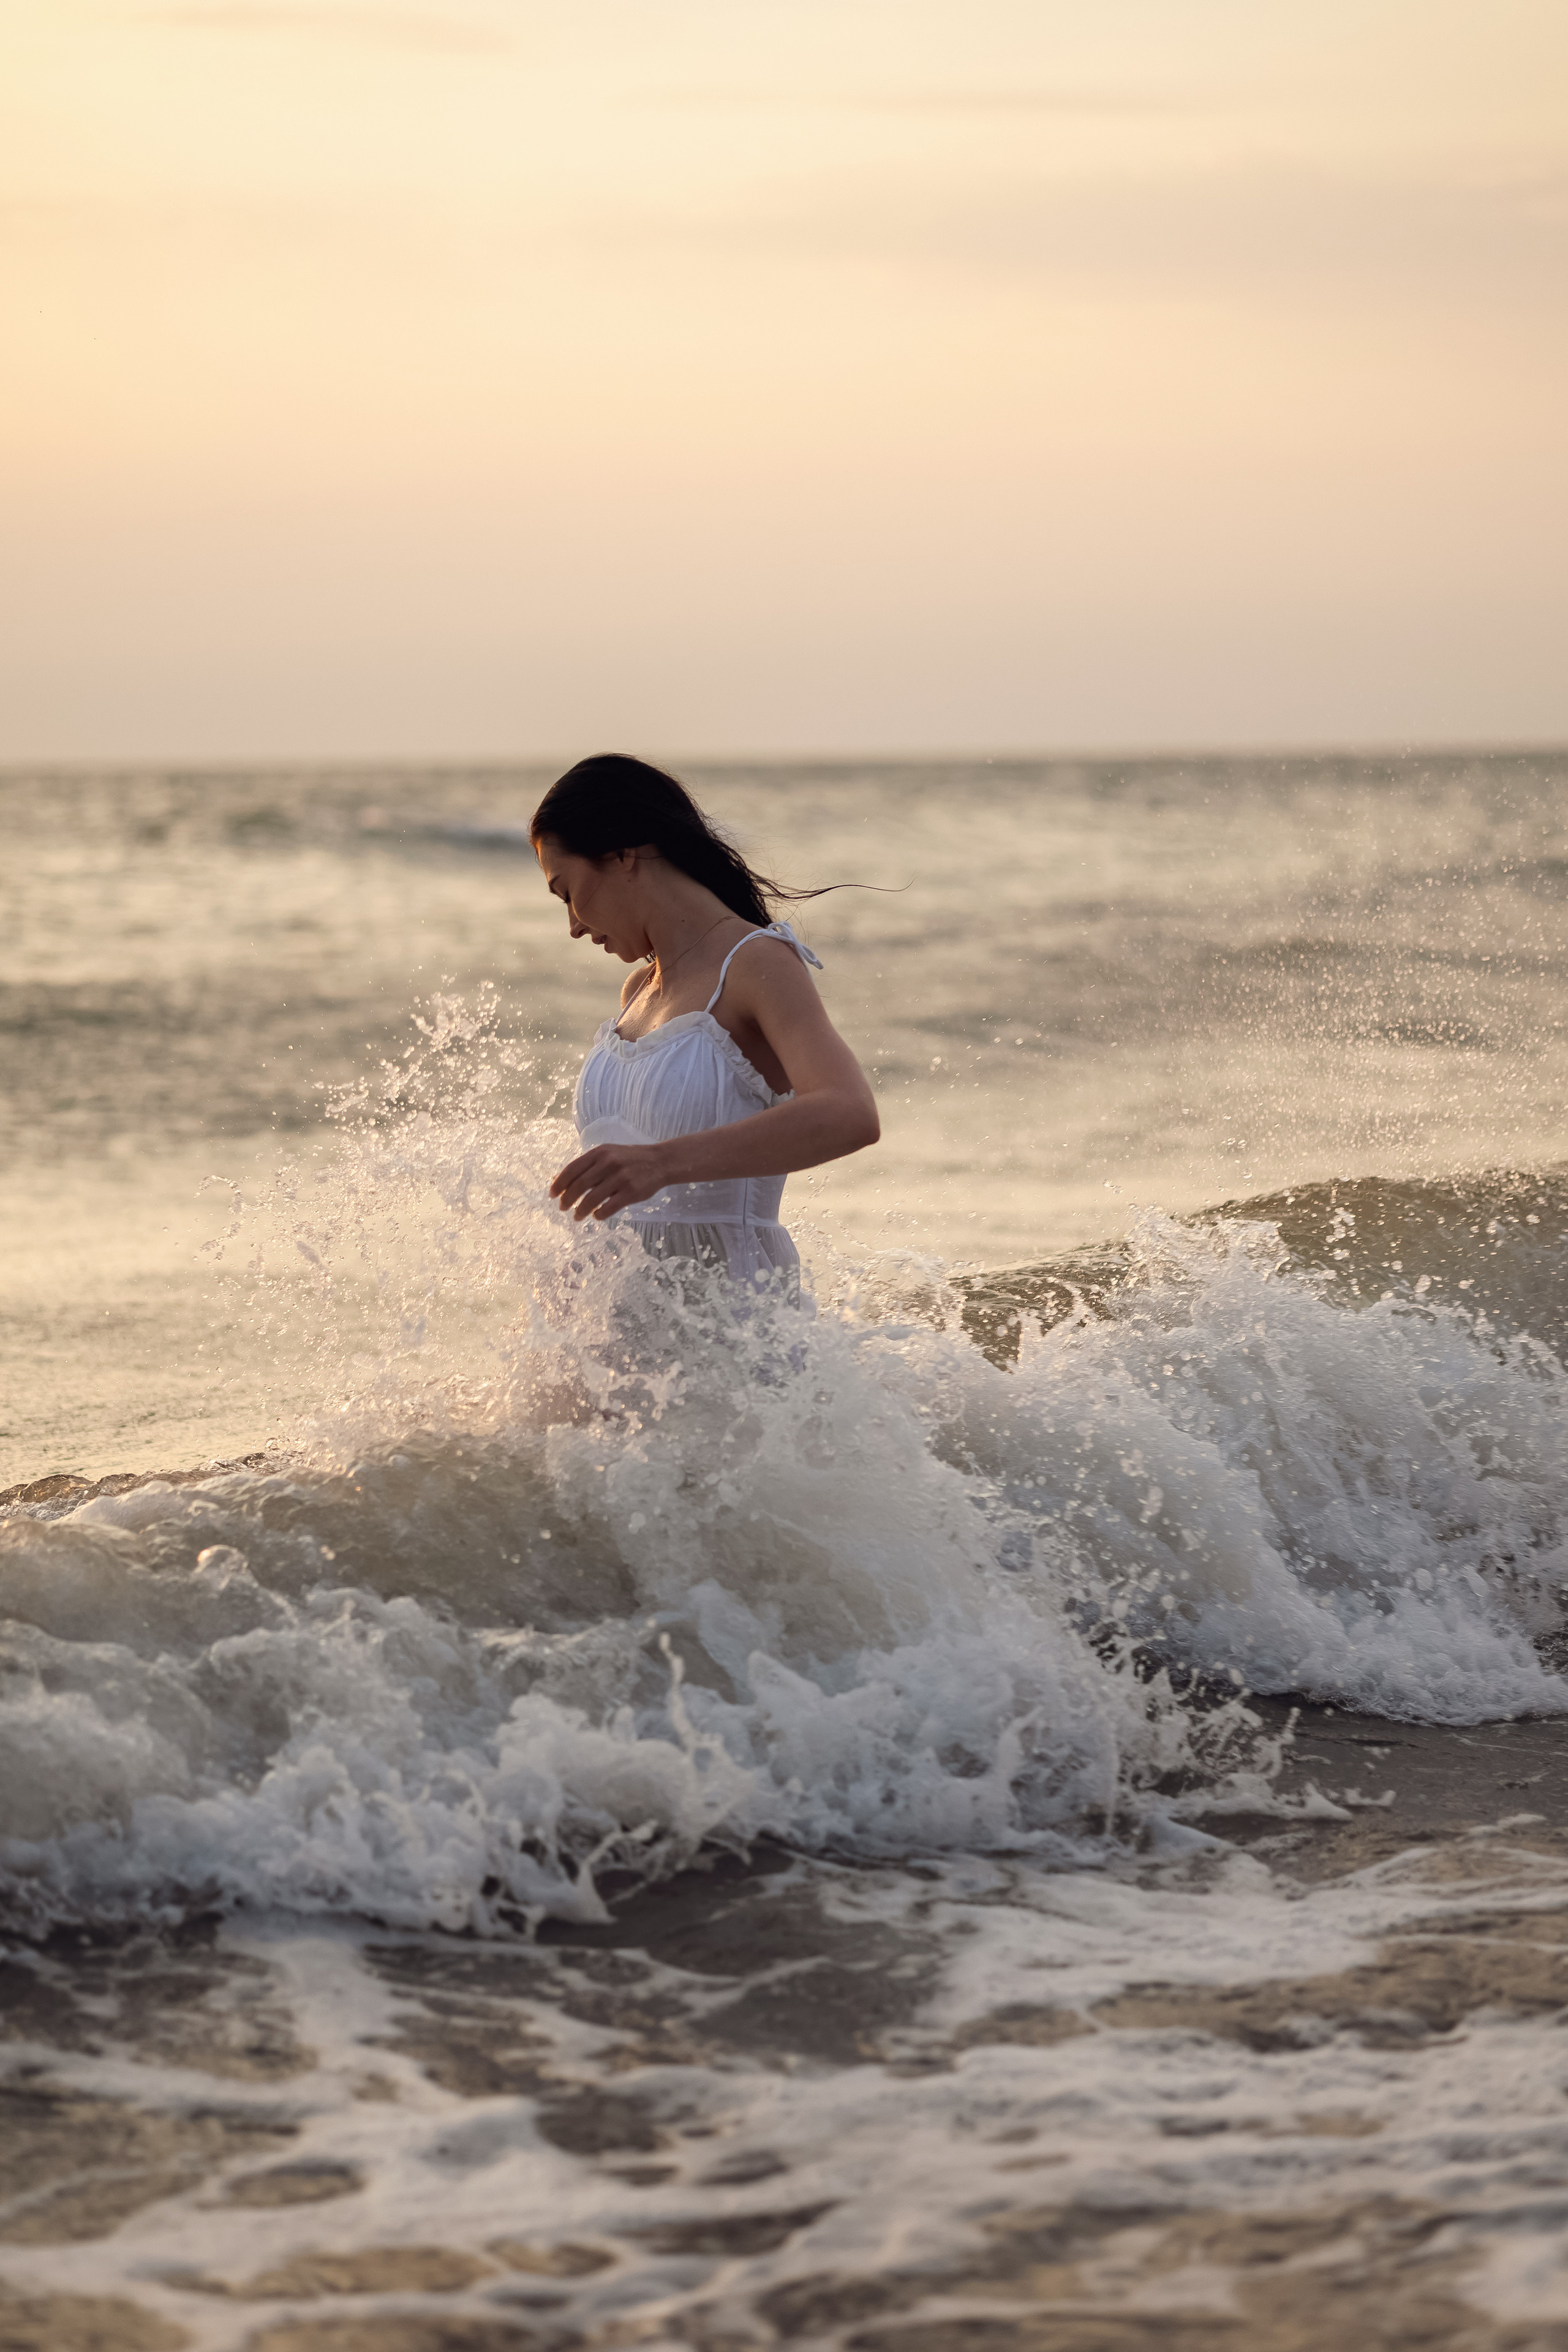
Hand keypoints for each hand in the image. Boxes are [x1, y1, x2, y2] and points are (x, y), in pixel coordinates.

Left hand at [549, 1142, 668, 1221]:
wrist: (659, 1161)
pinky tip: (596, 1216)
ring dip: (581, 1211)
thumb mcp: (607, 1154)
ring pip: (592, 1199)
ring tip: (577, 1217)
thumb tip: (558, 1180)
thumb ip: (587, 1166)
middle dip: (567, 1200)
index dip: (559, 1184)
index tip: (552, 1195)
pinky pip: (609, 1208)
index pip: (572, 1169)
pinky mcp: (631, 1192)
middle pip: (579, 1185)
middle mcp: (608, 1163)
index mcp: (599, 1153)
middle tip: (562, 1209)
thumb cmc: (629, 1159)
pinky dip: (599, 1215)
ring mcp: (620, 1178)